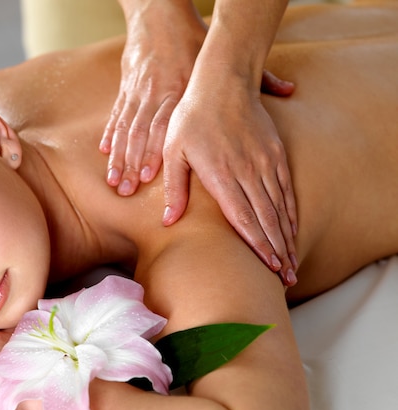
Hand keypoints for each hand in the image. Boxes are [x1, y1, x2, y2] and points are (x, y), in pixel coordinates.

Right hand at [102, 4, 294, 198]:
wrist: (159, 17)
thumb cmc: (192, 41)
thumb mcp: (221, 59)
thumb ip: (254, 79)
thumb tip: (290, 90)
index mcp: (180, 92)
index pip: (164, 127)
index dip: (154, 153)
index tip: (149, 177)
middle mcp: (156, 94)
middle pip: (140, 134)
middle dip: (132, 164)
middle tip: (125, 190)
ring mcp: (138, 92)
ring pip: (126, 129)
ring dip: (119, 157)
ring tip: (114, 182)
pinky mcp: (126, 89)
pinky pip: (117, 115)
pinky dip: (110, 135)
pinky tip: (104, 154)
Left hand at [162, 67, 297, 284]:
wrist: (223, 82)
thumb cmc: (191, 118)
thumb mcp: (173, 151)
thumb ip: (175, 188)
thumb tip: (168, 221)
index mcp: (221, 175)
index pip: (243, 218)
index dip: (257, 245)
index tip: (268, 267)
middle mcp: (248, 171)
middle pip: (266, 219)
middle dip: (277, 251)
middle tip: (286, 277)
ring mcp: (265, 162)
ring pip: (279, 207)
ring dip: (286, 237)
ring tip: (292, 262)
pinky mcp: (275, 153)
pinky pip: (286, 189)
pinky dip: (290, 212)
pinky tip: (291, 229)